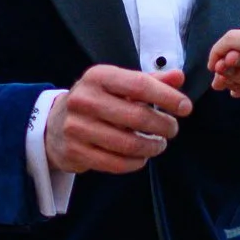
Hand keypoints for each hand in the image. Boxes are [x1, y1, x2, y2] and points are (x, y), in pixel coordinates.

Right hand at [45, 64, 190, 174]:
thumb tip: (179, 77)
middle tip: (172, 129)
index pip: (140, 85)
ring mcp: (77, 127)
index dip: (168, 97)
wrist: (54, 124)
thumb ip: (150, 80)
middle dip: (164, 126)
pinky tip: (141, 157)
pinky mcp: (75, 151)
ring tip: (159, 144)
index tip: (185, 107)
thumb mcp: (119, 84)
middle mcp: (84, 99)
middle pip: (138, 117)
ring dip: (152, 147)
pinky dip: (135, 163)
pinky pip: (115, 163)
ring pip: (129, 144)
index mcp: (98, 76)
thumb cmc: (96, 101)